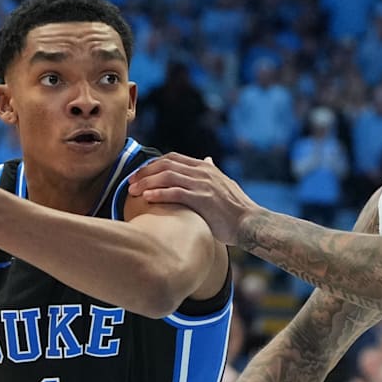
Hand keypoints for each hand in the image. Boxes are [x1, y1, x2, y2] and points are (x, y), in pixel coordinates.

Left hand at [127, 153, 259, 245]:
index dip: (153, 164)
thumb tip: (208, 159)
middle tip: (131, 182)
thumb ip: (212, 172)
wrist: (250, 223)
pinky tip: (147, 199)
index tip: (140, 174)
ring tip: (134, 191)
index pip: (173, 158)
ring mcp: (203, 184)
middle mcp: (203, 172)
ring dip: (147, 182)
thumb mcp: (224, 184)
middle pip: (166, 164)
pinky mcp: (203, 199)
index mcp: (206, 168)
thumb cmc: (236, 209)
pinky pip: (175, 192)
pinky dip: (159, 194)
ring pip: (168, 176)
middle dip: (145, 172)